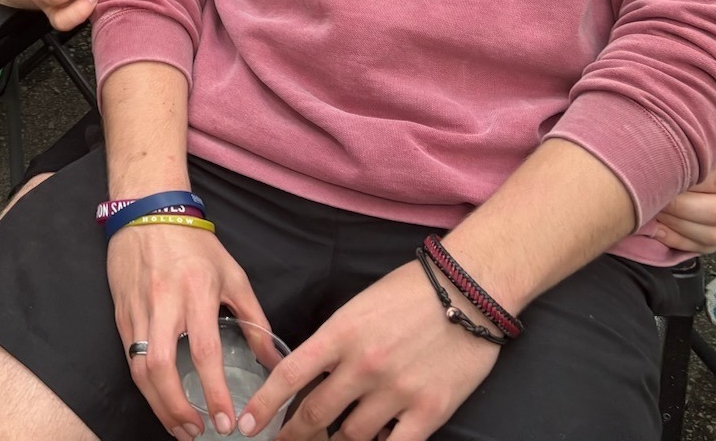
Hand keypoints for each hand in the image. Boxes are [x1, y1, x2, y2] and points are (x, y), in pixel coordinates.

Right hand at [109, 222, 270, 440]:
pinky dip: (144, 386)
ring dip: (158, 405)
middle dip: (177, 409)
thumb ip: (254, 319)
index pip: (204, 352)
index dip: (214, 391)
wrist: (146, 210)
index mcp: (196, 292)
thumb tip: (273, 360)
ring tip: (178, 427)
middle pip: (161, 369)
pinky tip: (159, 401)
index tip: (226, 421)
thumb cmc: (194, 243)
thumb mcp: (233, 274)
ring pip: (139, 369)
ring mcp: (137, 310)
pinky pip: (129, 358)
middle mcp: (163, 304)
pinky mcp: (120, 314)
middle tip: (196, 432)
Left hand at [257, 260, 500, 440]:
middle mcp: (363, 366)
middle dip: (293, 434)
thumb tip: (312, 374)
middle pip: (315, 414)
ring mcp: (396, 391)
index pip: (290, 376)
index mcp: (341, 334)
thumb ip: (334, 342)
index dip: (264, 406)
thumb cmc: (411, 291)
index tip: (247, 425)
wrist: (468, 290)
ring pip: (350, 436)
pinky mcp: (429, 410)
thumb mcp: (359, 307)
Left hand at [649, 144, 715, 254]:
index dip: (683, 182)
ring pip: (713, 234)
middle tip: (650, 195)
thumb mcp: (708, 132)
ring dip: (676, 225)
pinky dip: (679, 240)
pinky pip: (707, 247)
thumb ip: (700, 140)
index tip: (655, 175)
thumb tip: (664, 147)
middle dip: (677, 206)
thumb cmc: (706, 140)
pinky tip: (659, 228)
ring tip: (652, 210)